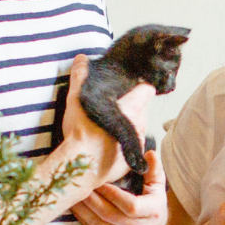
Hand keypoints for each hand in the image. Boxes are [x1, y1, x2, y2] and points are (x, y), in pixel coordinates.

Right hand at [60, 55, 154, 190]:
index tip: (129, 90)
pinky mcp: (130, 163)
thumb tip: (81, 58)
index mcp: (132, 106)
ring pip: (135, 130)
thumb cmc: (82, 130)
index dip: (140, 89)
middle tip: (109, 112)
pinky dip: (120, 149)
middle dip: (128, 110)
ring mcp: (137, 144)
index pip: (147, 90)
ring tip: (104, 131)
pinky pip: (128, 151)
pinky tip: (104, 149)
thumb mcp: (77, 97)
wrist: (81, 165)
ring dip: (124, 129)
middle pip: (140, 110)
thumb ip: (80, 75)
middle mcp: (140, 124)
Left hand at [72, 150, 168, 224]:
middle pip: (111, 215)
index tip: (99, 182)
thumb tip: (150, 153)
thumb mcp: (157, 183)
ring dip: (84, 210)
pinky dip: (85, 221)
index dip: (112, 194)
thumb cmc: (153, 200)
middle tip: (79, 186)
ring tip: (73, 196)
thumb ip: (153, 168)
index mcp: (154, 212)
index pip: (131, 205)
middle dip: (92, 200)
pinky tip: (77, 209)